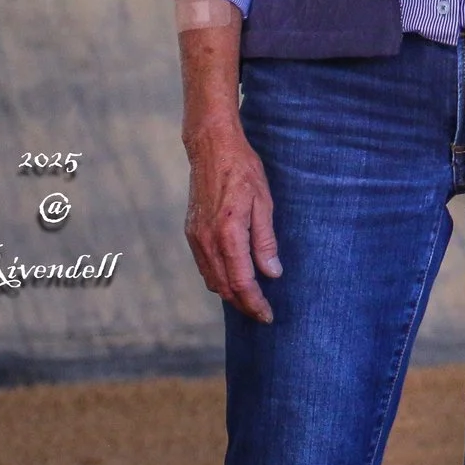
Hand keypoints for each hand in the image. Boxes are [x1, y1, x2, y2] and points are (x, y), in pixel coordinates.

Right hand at [183, 116, 280, 323]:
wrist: (211, 149)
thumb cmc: (243, 171)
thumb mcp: (264, 202)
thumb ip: (266, 240)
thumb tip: (272, 272)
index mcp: (228, 234)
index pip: (242, 282)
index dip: (255, 303)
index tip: (268, 316)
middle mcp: (207, 241)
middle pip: (224, 287)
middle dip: (243, 304)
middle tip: (262, 313)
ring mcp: (196, 238)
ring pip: (212, 279)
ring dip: (230, 294)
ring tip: (250, 300)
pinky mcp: (192, 232)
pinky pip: (205, 266)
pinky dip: (219, 278)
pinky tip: (233, 278)